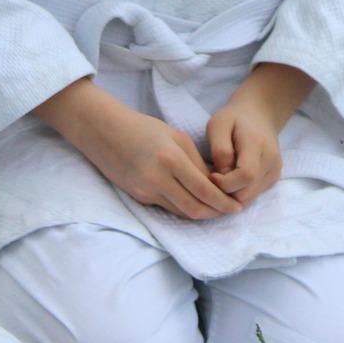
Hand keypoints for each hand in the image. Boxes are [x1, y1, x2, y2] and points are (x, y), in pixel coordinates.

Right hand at [78, 99, 241, 219]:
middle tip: (231, 211)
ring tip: (216, 209)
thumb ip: (196, 162)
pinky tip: (194, 203)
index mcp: (171, 159)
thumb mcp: (176, 137)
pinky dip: (183, 208)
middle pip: (194, 208)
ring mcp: (146, 191)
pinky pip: (167, 208)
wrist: (105, 132)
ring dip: (200, 213)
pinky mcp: (138, 198)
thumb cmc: (144, 129)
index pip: (204, 190)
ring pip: (181, 212)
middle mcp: (158, 179)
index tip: (237, 205)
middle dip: (215, 213)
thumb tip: (215, 183)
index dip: (223, 202)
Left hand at [207, 100, 283, 205]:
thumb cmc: (234, 118)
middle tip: (213, 178)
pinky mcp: (273, 178)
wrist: (259, 113)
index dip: (225, 183)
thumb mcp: (218, 125)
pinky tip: (231, 179)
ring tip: (221, 178)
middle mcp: (271, 161)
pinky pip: (253, 195)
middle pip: (247, 193)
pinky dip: (239, 192)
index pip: (246, 175)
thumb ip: (220, 150)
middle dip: (225, 192)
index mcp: (258, 144)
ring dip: (231, 194)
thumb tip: (221, 176)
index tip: (211, 174)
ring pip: (249, 198)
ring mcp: (274, 171)